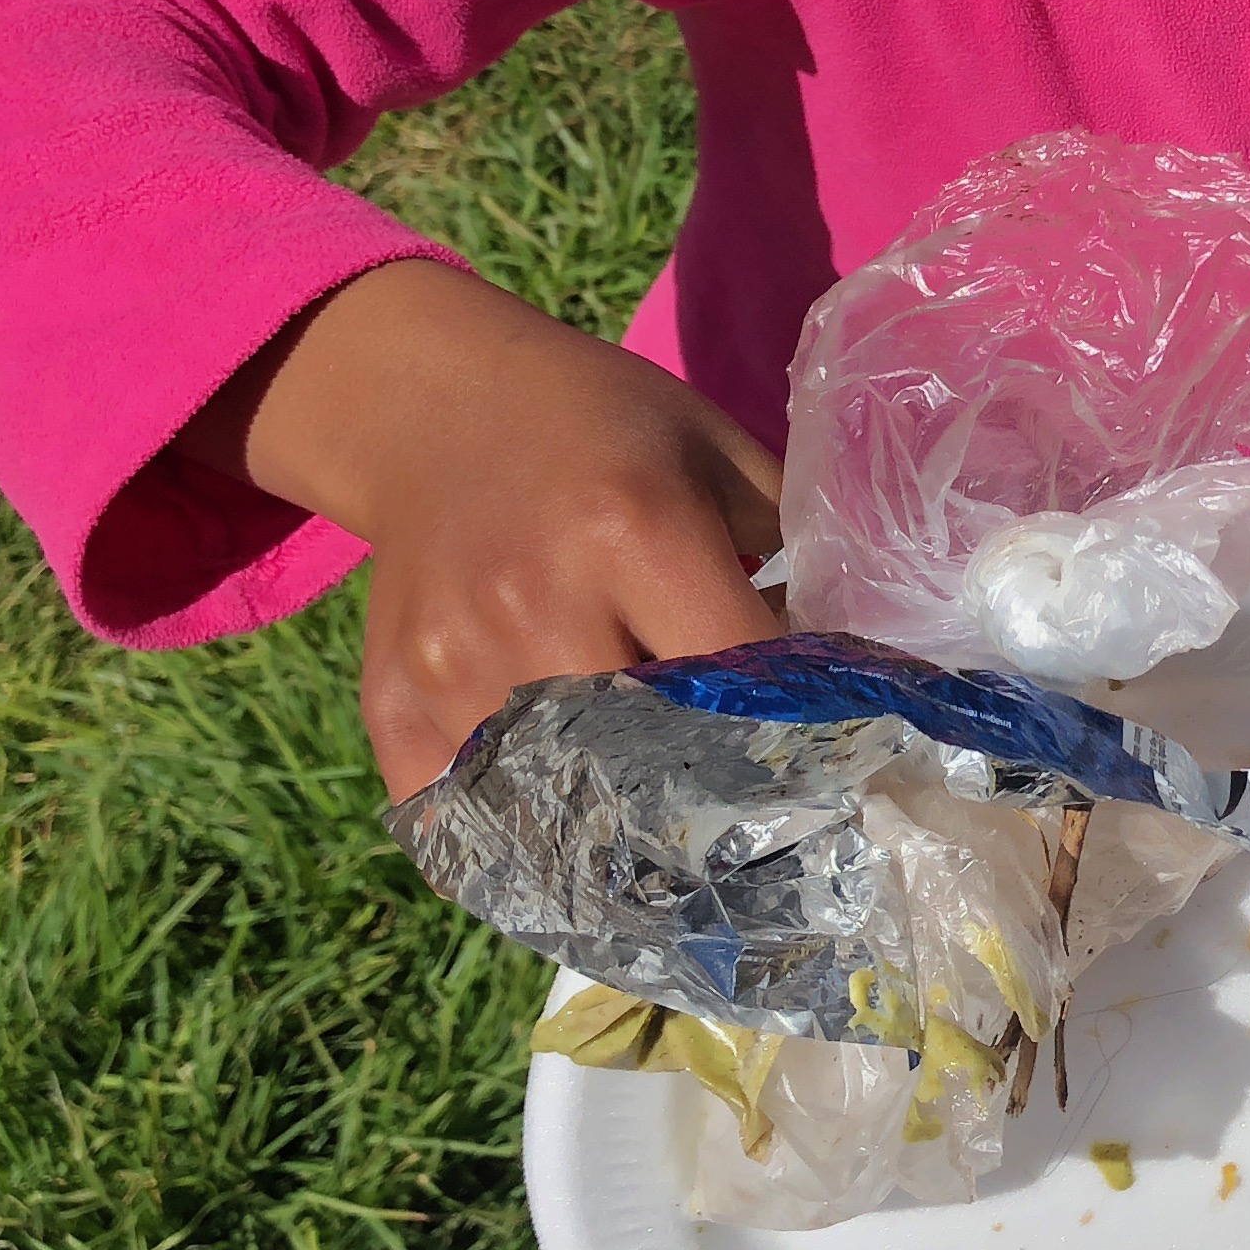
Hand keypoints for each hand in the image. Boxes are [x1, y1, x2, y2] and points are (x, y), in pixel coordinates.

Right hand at [181, 259, 783, 794]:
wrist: (426, 406)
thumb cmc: (596, 424)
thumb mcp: (714, 447)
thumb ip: (794, 543)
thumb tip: (857, 664)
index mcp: (635, 529)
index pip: (743, 675)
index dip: (797, 721)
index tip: (830, 751)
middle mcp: (539, 603)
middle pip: (657, 759)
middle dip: (715, 793)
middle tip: (756, 818)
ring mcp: (455, 661)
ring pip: (566, 806)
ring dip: (622, 828)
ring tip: (668, 835)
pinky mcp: (393, 702)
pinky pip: (468, 821)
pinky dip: (523, 844)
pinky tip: (570, 834)